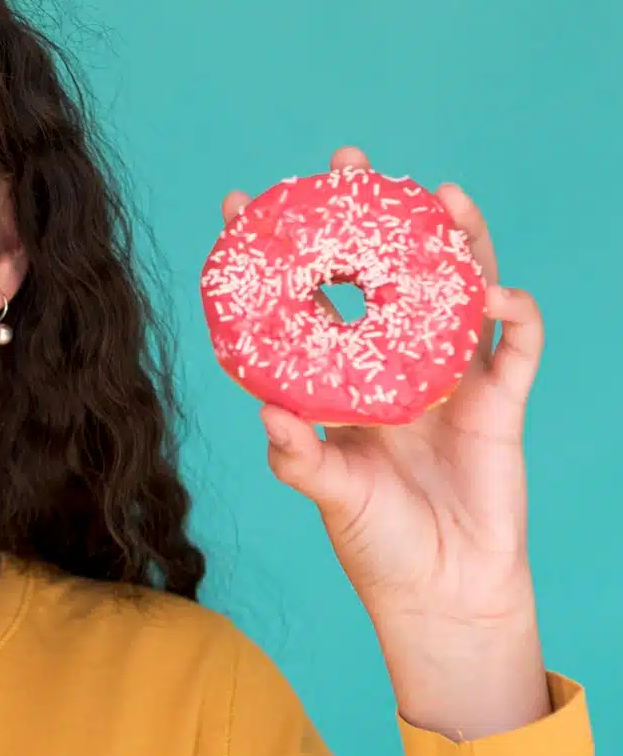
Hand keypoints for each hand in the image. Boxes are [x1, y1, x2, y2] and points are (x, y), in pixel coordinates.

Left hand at [221, 146, 550, 739]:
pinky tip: (493, 292)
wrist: (445, 592)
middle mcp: (394, 367)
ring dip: (454, 241)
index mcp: (345, 382)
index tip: (241, 206)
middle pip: (384, 272)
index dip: (278, 256)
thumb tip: (265, 411)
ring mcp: (449, 379)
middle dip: (369, 215)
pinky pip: (515, 346)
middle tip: (348, 163)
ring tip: (440, 195)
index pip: (306, 302)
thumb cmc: (376, 541)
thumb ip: (295, 454)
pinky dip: (511, 314)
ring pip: (456, 290)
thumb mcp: (326, 493)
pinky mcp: (500, 402)